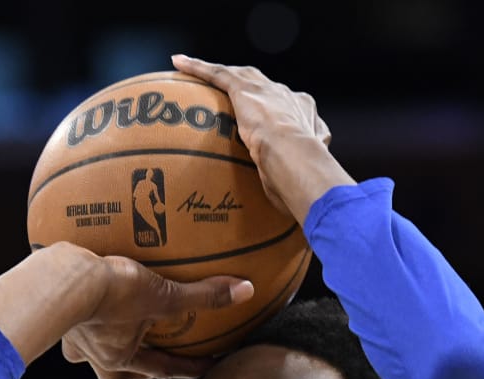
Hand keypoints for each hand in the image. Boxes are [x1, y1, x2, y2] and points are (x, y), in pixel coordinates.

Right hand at [61, 252, 252, 378]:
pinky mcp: (61, 316)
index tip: (209, 363)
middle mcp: (95, 359)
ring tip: (124, 325)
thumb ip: (203, 296)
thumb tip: (244, 292)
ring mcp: (74, 340)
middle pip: (124, 371)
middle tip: (158, 352)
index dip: (190, 366)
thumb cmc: (110, 293)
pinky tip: (98, 299)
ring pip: (98, 350)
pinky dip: (92, 315)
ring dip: (112, 341)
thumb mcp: (163, 295)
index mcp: (121, 363)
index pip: (165, 369)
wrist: (61, 278)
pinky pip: (82, 321)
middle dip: (141, 364)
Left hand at [171, 55, 350, 222]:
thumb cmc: (303, 179)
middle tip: (231, 92)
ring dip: (216, 72)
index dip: (275, 112)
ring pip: (238, 75)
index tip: (265, 121)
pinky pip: (217, 75)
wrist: (297, 157)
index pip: (286, 108)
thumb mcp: (300, 181)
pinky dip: (197, 68)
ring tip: (194, 69)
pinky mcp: (245, 90)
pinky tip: (178, 63)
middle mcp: (287, 97)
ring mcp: (266, 91)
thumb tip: (285, 209)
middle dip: (247, 86)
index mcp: (305, 116)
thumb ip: (289, 186)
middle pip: (262, 86)